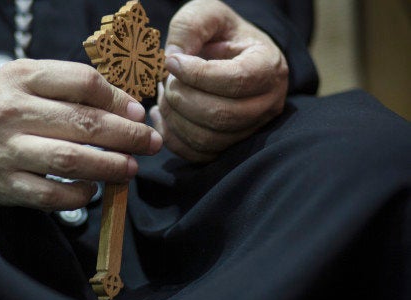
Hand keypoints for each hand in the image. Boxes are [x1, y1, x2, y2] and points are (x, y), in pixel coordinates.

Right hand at [0, 60, 161, 210]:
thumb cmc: (0, 103)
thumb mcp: (27, 79)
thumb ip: (70, 87)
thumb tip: (127, 108)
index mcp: (21, 76)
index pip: (82, 82)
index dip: (118, 99)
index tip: (137, 112)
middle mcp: (10, 111)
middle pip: (83, 123)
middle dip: (127, 135)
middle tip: (150, 142)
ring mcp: (4, 150)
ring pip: (70, 160)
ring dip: (110, 166)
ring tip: (130, 167)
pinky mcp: (1, 184)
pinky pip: (50, 196)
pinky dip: (79, 195)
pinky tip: (92, 189)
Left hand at [150, 0, 287, 161]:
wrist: (229, 56)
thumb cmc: (219, 34)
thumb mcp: (207, 14)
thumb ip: (190, 27)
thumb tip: (173, 59)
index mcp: (268, 66)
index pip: (236, 80)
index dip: (197, 74)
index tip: (171, 62)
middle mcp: (268, 102)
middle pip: (221, 114)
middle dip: (181, 98)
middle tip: (165, 81)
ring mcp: (251, 129)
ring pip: (208, 139)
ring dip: (174, 118)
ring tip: (163, 95)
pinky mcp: (230, 146)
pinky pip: (198, 154)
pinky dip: (172, 137)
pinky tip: (162, 115)